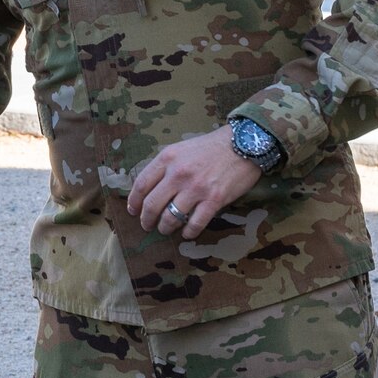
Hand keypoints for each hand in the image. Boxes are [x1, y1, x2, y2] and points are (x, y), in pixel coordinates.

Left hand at [126, 127, 261, 239]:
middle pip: (152, 205)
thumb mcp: (181, 148)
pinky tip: (187, 233)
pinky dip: (188, 232)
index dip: (134, 202)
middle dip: (146, 220)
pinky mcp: (214, 200)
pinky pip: (195, 224)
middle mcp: (178, 174)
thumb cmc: (211, 147)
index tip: (133, 211)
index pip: (141, 184)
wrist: (244, 144)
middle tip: (147, 226)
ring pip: (171, 218)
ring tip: (166, 229)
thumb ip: (165, 166)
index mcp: (167, 158)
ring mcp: (196, 188)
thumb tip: (151, 188)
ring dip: (165, 228)